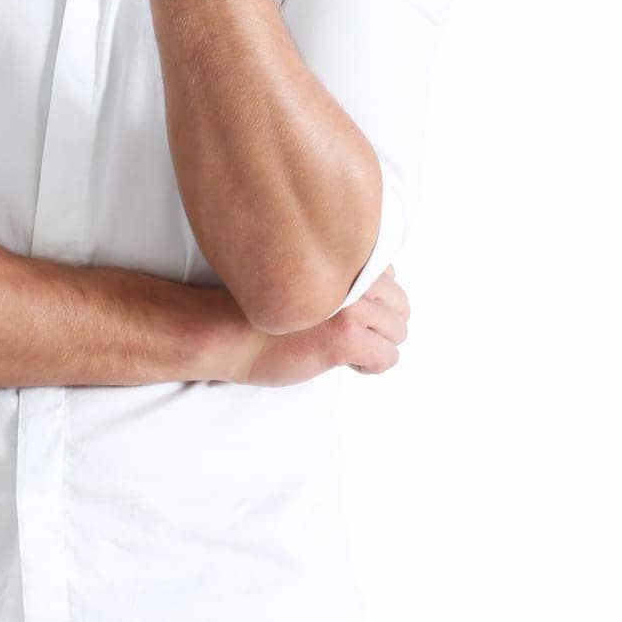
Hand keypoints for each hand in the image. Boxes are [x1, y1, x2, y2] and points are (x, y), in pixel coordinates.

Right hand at [222, 266, 409, 385]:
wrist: (221, 331)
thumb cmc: (251, 306)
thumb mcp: (297, 272)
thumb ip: (332, 271)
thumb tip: (368, 290)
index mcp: (338, 255)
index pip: (388, 271)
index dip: (371, 296)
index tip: (345, 310)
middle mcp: (350, 274)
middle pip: (400, 303)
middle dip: (379, 323)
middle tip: (347, 334)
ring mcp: (350, 305)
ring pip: (398, 331)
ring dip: (376, 345)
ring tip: (343, 349)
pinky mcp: (345, 338)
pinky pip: (388, 357)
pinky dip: (372, 366)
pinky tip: (344, 364)